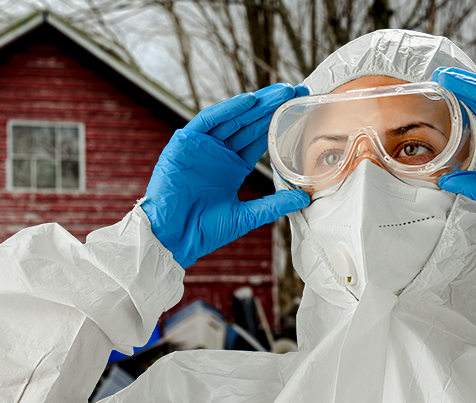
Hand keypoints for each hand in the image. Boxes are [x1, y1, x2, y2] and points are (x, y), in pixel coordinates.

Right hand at [142, 83, 311, 267]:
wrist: (173, 238)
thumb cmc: (202, 230)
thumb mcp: (246, 216)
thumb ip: (273, 205)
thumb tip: (303, 199)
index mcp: (232, 167)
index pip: (258, 138)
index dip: (278, 123)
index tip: (299, 108)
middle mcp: (218, 153)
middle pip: (248, 123)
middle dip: (272, 107)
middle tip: (296, 90)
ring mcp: (201, 147)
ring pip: (232, 118)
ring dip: (255, 103)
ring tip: (280, 91)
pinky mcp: (184, 144)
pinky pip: (207, 121)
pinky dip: (227, 109)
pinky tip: (249, 100)